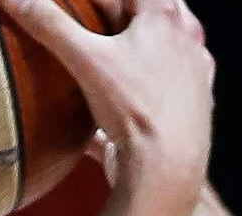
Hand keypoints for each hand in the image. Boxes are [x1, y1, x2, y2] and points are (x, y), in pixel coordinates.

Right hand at [0, 0, 212, 208]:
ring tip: (106, 45)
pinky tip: (119, 91)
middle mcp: (187, 39)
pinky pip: (163, 81)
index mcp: (166, 15)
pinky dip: (141, 78)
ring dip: (133, 41)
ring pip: (160, 45)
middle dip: (119, 9)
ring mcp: (193, 74)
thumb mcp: (84, 60)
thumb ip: (48, 23)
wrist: (168, 173)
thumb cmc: (136, 112)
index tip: (81, 3)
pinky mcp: (189, 108)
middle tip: (91, 14)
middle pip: (149, 9)